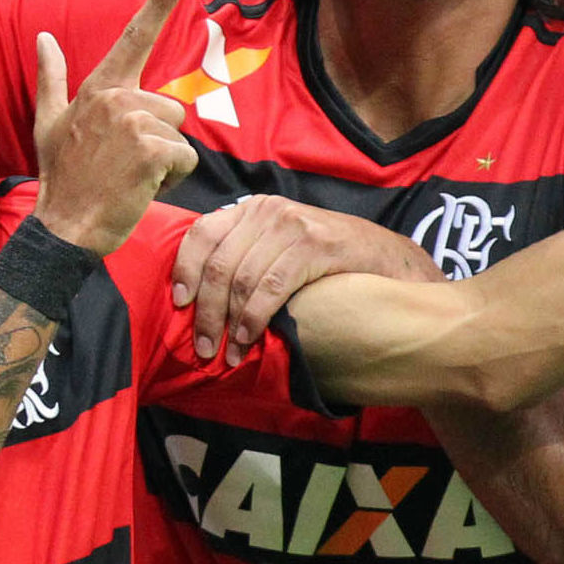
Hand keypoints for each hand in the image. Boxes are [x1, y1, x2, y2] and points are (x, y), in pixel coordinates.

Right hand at [30, 0, 198, 253]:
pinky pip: (185, 158)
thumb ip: (52, 77)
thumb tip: (43, 37)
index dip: (158, 5)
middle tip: (124, 164)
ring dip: (166, 161)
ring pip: (180, 135)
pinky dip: (172, 178)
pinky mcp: (152, 150)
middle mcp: (118, 98)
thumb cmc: (62, 177)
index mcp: (99, 88)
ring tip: (131, 176)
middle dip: (159, 139)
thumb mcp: (49, 122)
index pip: (133, 39)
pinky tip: (140, 188)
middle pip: (171, 108)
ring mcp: (135, 122)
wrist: (65, 225)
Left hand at [172, 194, 439, 362]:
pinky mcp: (315, 245)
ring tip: (228, 354)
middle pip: (219, 265)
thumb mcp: (278, 247)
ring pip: (242, 280)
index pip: (201, 234)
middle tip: (203, 347)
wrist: (385, 258)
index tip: (178, 304)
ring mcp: (292, 225)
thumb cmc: (325, 260)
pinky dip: (255, 319)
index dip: (185, 270)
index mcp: (251, 209)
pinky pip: (270, 287)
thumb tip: (196, 296)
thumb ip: (243, 256)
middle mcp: (267, 211)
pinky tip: (250, 339)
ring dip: (230, 324)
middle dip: (206, 312)